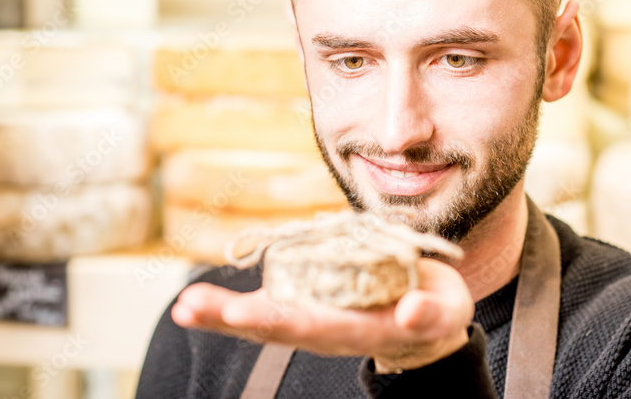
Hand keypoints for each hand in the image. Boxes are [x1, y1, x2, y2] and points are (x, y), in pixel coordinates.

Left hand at [171, 257, 474, 371]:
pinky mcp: (309, 305)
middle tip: (192, 309)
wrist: (424, 323)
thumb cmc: (436, 314)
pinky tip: (199, 301)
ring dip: (223, 315)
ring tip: (185, 308)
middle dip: (236, 318)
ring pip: (264, 320)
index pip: (321, 324)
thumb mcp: (445, 313)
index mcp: (363, 329)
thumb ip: (430, 313)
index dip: (288, 318)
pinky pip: (266, 306)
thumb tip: (412, 310)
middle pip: (278, 326)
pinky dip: (232, 306)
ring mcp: (315, 320)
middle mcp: (330, 329)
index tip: (255, 313)